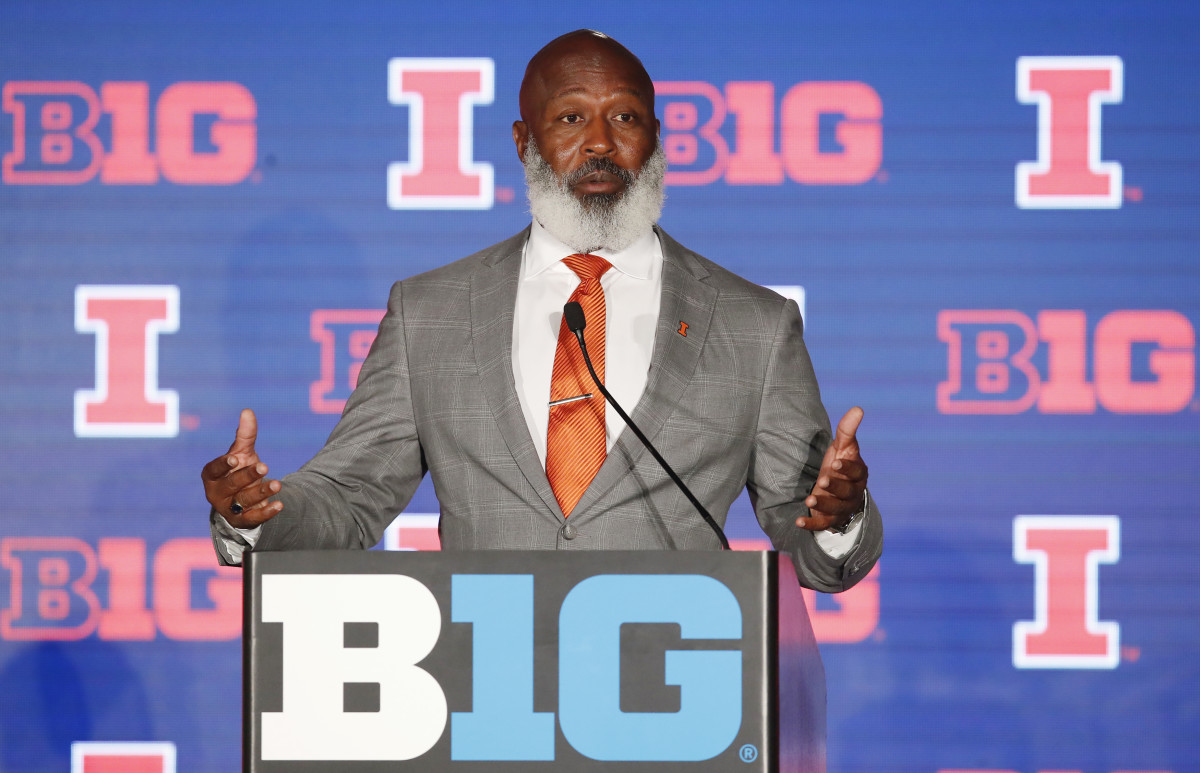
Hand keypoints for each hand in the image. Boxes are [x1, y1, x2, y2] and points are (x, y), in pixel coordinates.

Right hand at [201, 409, 282, 527]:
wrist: (243, 500)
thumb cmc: (238, 471)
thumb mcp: (242, 453)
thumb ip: (245, 435)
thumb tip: (248, 411)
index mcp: (212, 475)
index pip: (214, 469)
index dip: (223, 464)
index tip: (235, 459)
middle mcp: (217, 492)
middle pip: (232, 484)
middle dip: (247, 476)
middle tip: (264, 467)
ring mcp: (229, 508)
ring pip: (244, 500)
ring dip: (261, 492)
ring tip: (277, 485)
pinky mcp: (243, 520)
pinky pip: (254, 518)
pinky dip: (267, 511)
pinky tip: (279, 505)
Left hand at [796, 407, 867, 532]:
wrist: (837, 490)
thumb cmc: (840, 464)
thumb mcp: (842, 446)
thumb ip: (847, 430)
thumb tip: (858, 408)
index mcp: (859, 474)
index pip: (856, 472)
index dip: (847, 469)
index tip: (835, 463)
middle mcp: (853, 493)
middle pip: (846, 491)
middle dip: (834, 486)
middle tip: (822, 481)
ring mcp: (843, 508)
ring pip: (836, 509)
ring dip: (823, 505)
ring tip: (810, 500)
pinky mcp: (830, 520)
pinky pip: (823, 524)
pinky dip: (811, 524)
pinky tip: (799, 521)